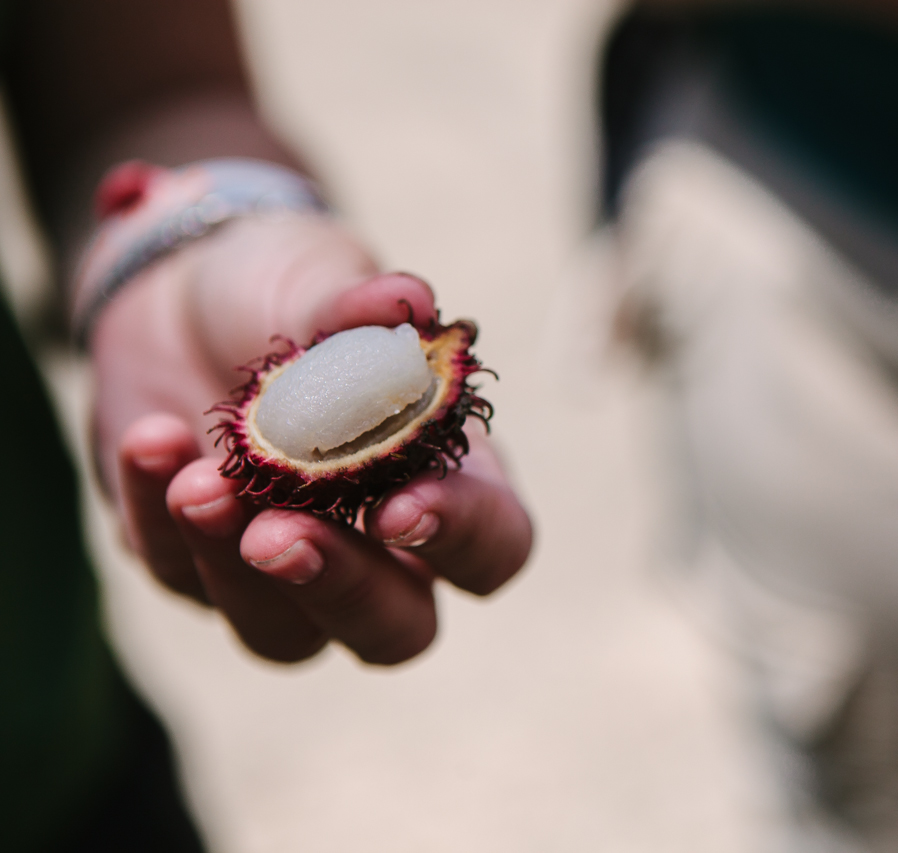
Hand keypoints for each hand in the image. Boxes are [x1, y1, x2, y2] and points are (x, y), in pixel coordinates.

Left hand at [93, 215, 532, 663]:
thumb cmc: (284, 288)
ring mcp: (283, 567)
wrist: (177, 284)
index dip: (459, 541)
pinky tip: (153, 440)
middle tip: (279, 537)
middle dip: (342, 593)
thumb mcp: (323, 281)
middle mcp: (376, 546)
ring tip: (200, 482)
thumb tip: (407, 298)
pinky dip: (156, 513)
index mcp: (447, 482)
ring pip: (280, 634)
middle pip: (394, 631)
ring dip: (234, 572)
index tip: (398, 507)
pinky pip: (173, 571)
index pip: (490, 550)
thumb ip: (360, 305)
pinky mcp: (191, 560)